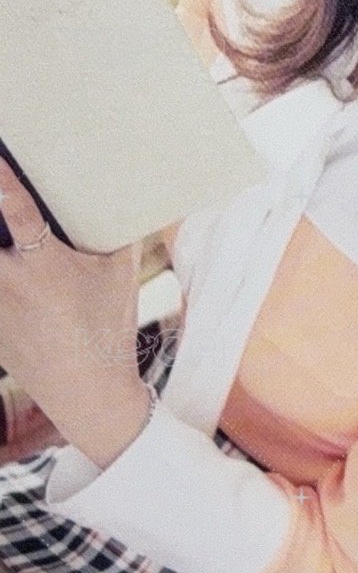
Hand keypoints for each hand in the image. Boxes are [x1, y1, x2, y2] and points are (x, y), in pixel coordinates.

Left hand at [0, 158, 151, 463]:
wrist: (88, 392)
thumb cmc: (108, 328)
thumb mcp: (121, 276)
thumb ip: (121, 233)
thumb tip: (131, 194)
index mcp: (44, 266)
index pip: (16, 210)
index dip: (2, 180)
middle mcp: (9, 283)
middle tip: (1, 198)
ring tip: (11, 251)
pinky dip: (0, 285)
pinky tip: (17, 283)